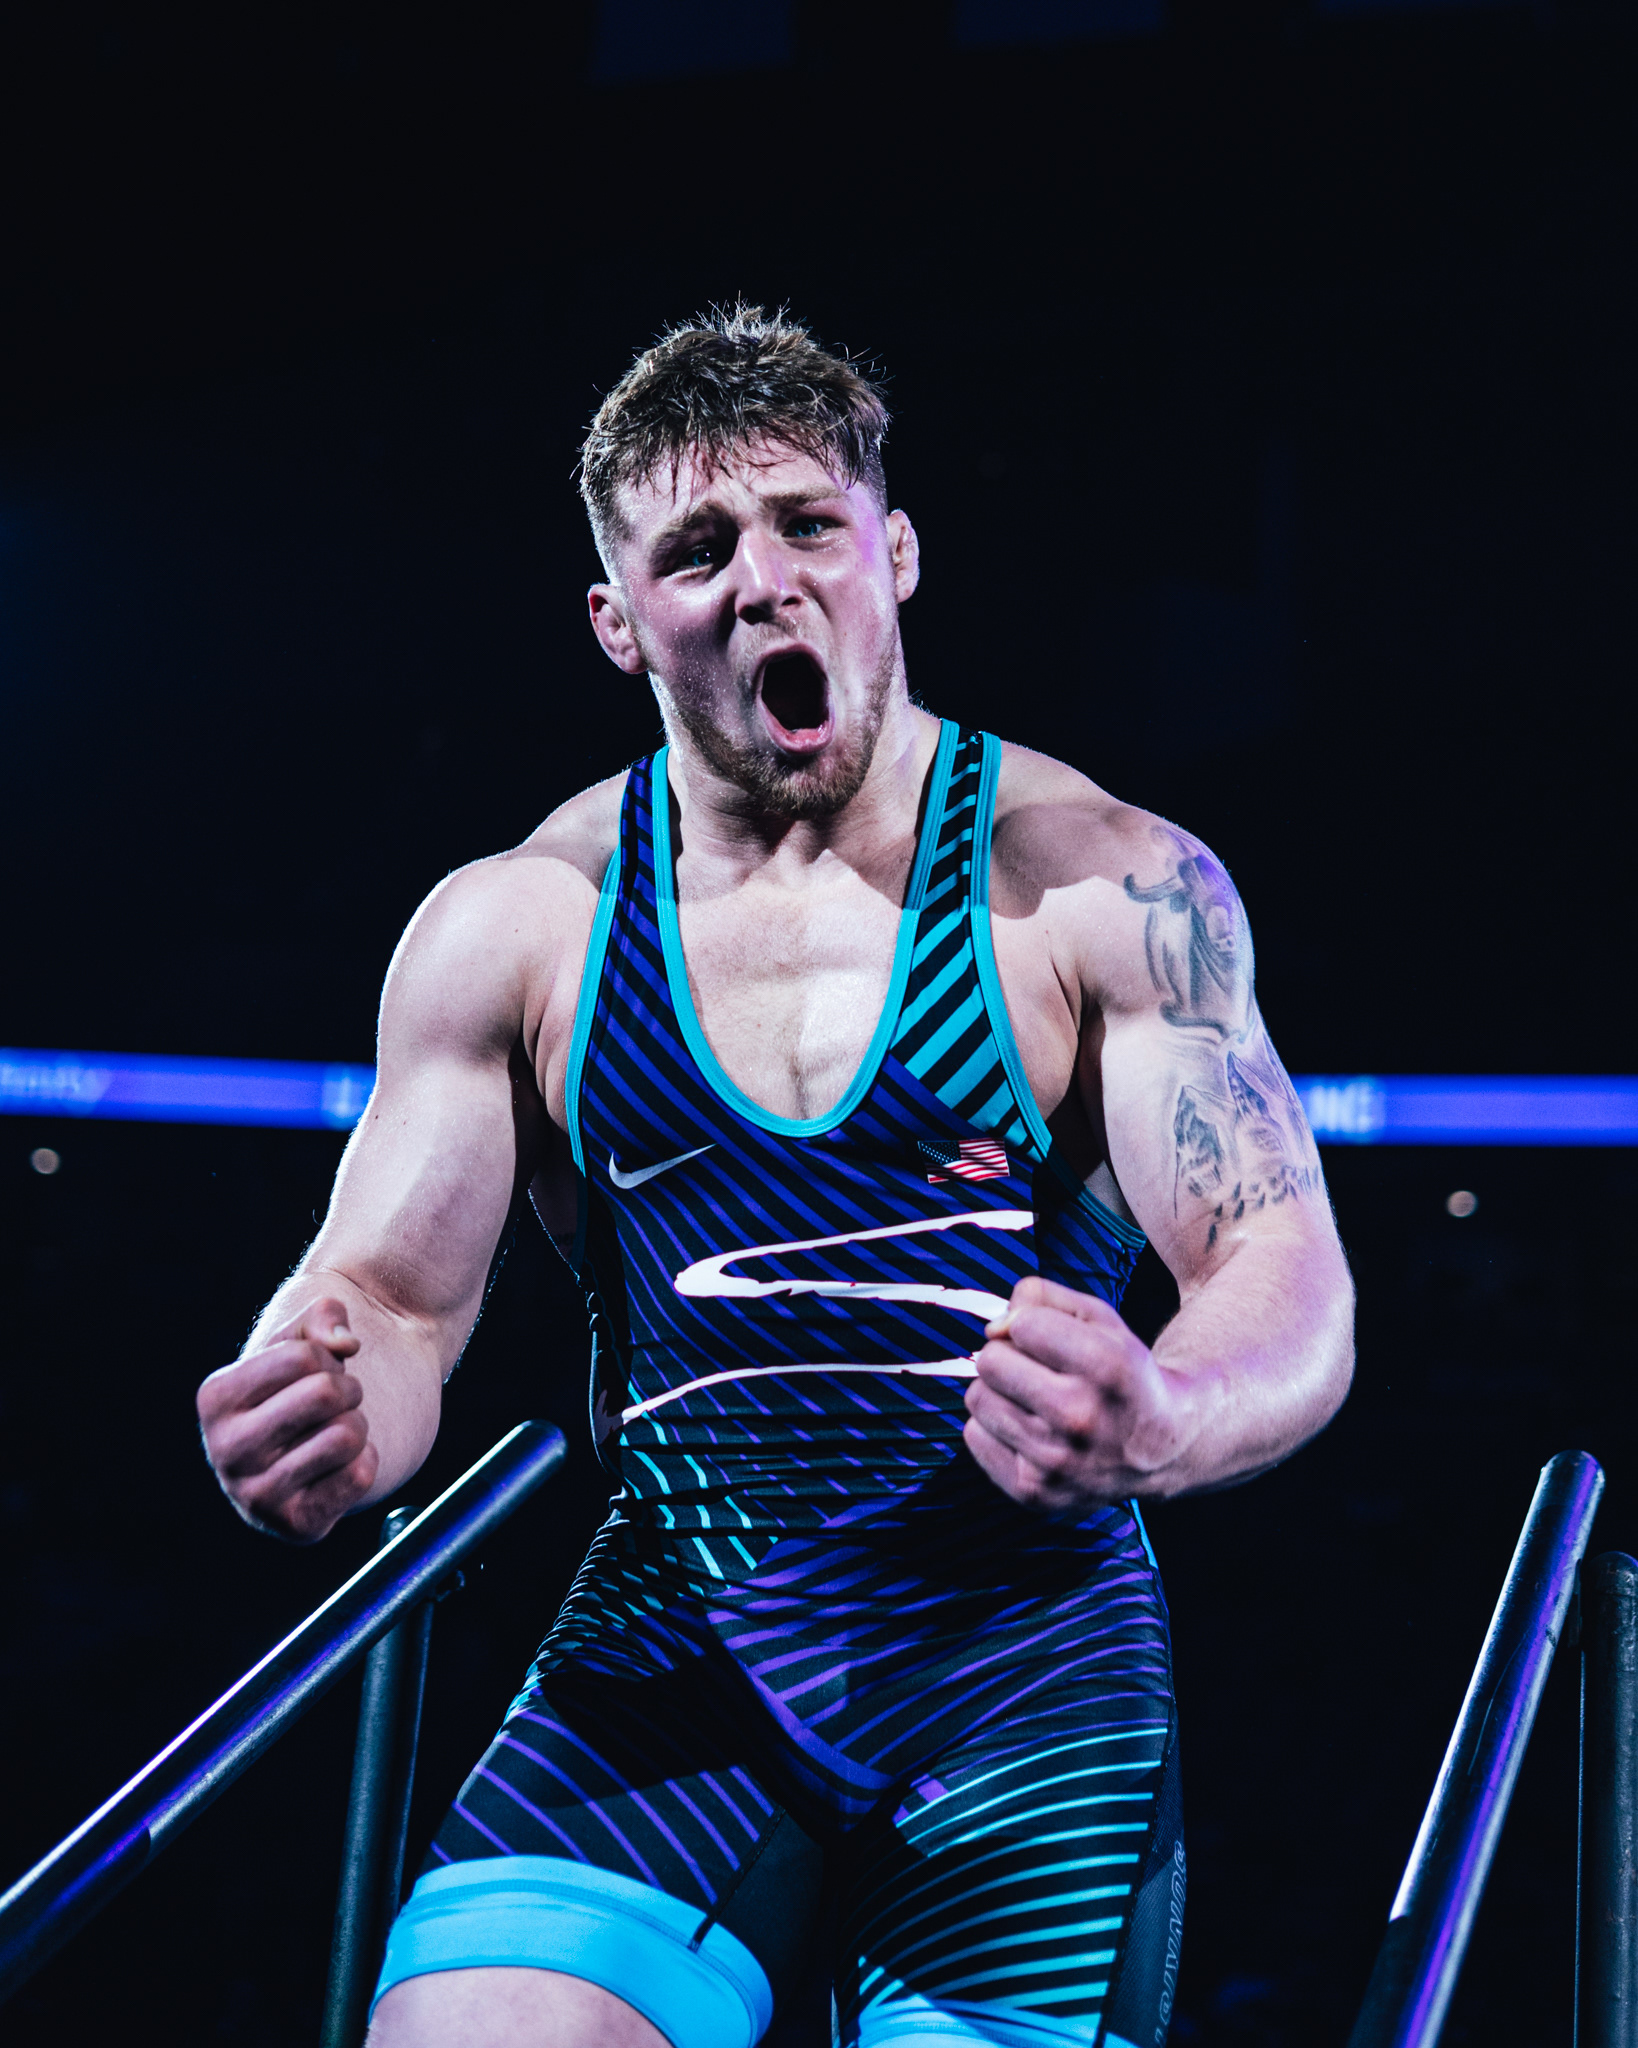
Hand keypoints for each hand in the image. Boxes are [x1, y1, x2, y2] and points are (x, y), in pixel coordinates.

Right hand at [196, 1297, 377, 1542]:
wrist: (319, 1440)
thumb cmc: (306, 1378)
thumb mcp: (305, 1332)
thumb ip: (324, 1315)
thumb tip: (345, 1343)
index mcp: (215, 1398)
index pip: (304, 1356)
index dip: (327, 1356)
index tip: (316, 1371)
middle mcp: (224, 1452)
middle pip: (325, 1394)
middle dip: (347, 1388)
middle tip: (336, 1400)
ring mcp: (256, 1497)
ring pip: (346, 1436)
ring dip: (357, 1425)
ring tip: (336, 1430)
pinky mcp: (296, 1527)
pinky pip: (360, 1476)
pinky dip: (365, 1461)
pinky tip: (341, 1466)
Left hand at [963, 1275, 1194, 1510]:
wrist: (1160, 1448)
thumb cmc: (1120, 1372)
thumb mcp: (1099, 1317)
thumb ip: (1040, 1296)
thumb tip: (993, 1328)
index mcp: (1108, 1367)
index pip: (1023, 1325)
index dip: (1032, 1326)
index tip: (1056, 1342)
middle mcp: (1081, 1417)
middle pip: (990, 1361)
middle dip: (1010, 1357)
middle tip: (1043, 1373)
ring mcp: (1056, 1461)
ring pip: (978, 1397)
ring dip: (1001, 1393)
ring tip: (1039, 1403)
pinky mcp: (1034, 1492)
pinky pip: (974, 1436)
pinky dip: (995, 1428)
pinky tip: (1032, 1432)